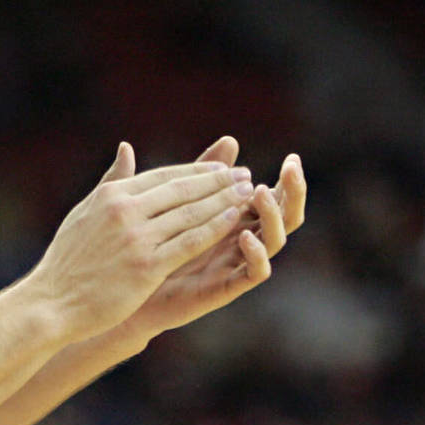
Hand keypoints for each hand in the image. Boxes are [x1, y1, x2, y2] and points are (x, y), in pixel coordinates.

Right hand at [29, 143, 255, 344]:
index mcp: (112, 195)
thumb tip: (127, 149)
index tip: (223, 168)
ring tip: (249, 194)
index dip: (198, 171)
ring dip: (225, 201)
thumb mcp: (85, 211)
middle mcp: (125, 210)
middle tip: (246, 174)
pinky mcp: (147, 266)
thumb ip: (111, 181)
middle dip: (219, 181)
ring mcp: (137, 238)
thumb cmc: (68, 260)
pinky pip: (190, 242)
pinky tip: (235, 221)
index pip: (164, 176)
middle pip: (183, 189)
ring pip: (191, 213)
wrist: (52, 301)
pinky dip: (215, 228)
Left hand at [117, 136, 306, 341]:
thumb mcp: (173, 203)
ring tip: (258, 192)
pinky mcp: (226, 287)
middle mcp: (243, 238)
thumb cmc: (151, 243)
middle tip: (293, 170)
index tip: (293, 157)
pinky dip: (255, 255)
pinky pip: (253, 273)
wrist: (130, 287)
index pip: (272, 196)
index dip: (286, 180)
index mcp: (235, 217)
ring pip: (273, 241)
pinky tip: (246, 236)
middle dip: (293, 194)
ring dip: (272, 216)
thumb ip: (198, 174)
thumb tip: (228, 137)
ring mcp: (237, 263)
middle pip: (283, 216)